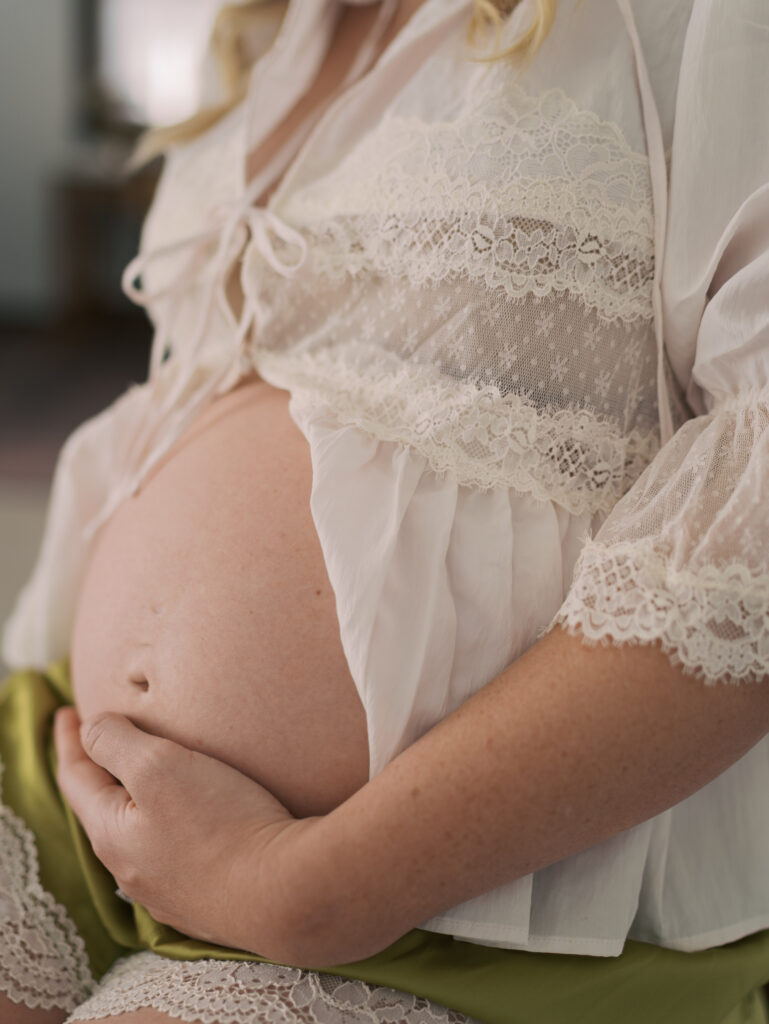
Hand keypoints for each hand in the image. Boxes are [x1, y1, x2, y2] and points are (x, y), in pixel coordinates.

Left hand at [54, 707, 312, 955]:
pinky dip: (166, 823)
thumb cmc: (220, 823)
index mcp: (111, 833)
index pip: (76, 777)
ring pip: (137, 833)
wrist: (283, 893)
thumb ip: (116, 743)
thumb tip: (92, 729)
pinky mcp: (204, 898)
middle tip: (99, 741)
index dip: (70, 740)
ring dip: (133, 799)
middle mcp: (132, 868)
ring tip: (143, 776)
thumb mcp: (158, 767)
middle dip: (98, 772)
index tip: (65, 712)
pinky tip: (186, 820)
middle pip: (103, 808)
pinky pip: (170, 852)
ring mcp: (167, 890)